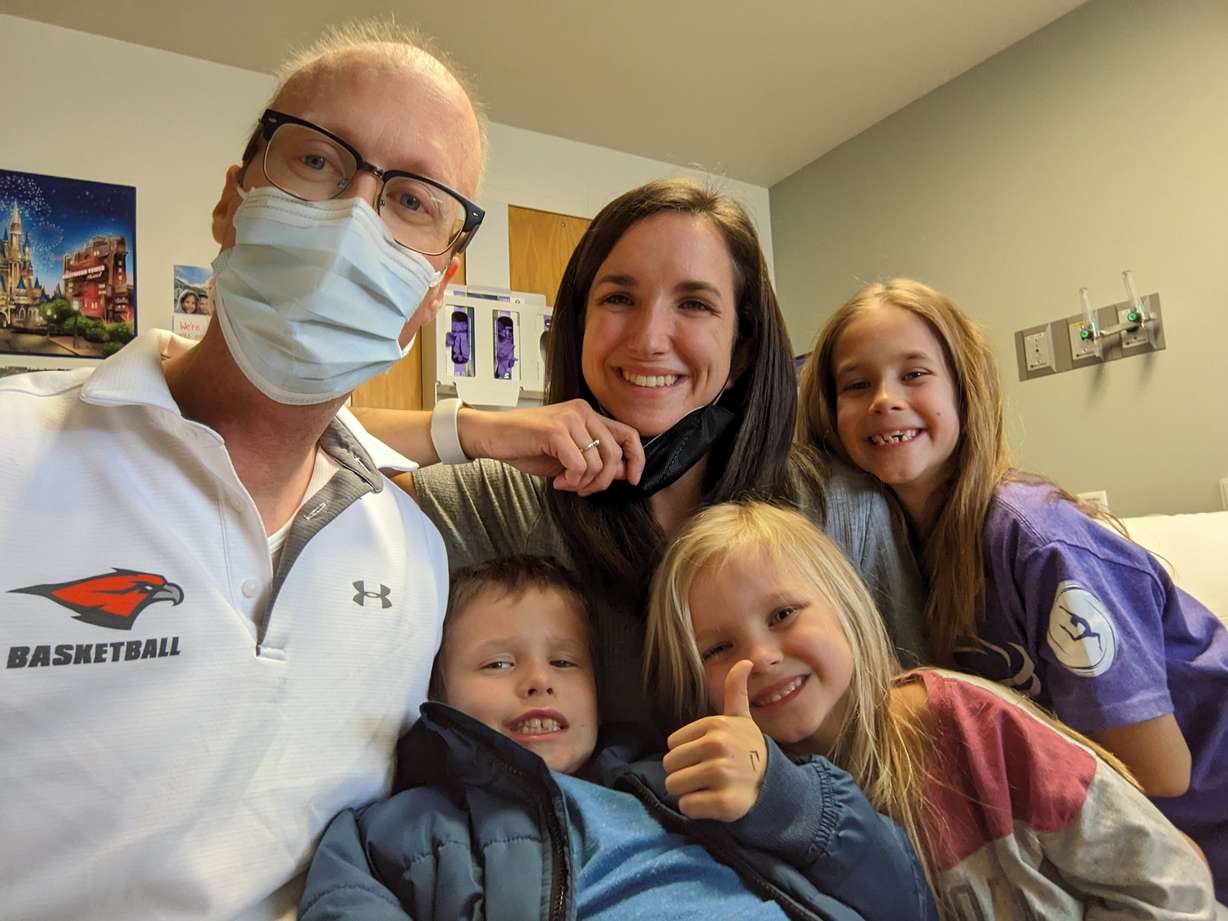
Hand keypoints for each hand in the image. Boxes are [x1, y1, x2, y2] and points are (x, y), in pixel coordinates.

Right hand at [458, 399, 644, 495]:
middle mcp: (582, 412)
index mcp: (588, 414)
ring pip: (597, 463)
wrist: (492, 435)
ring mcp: (569, 419)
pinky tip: (557, 481)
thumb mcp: (568, 454)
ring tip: (565, 483)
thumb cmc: (527, 444)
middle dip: (604, 481)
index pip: (628, 434)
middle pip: (615, 453)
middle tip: (585, 491)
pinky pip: (579, 466)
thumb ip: (595, 458)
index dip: (636, 459)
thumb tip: (625, 472)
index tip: (632, 480)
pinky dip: (571, 481)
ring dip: (583, 483)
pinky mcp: (555, 431)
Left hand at [662, 660, 767, 821]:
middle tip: (707, 775)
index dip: (687, 753)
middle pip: (670, 766)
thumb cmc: (749, 750)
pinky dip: (696, 809)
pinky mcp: (724, 803)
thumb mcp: (741, 719)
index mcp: (716, 726)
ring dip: (688, 791)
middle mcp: (718, 747)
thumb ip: (736, 690)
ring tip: (710, 787)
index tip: (708, 756)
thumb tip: (745, 661)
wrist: (773, 786)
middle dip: (684, 773)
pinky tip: (714, 802)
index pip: (672, 745)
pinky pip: (687, 807)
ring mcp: (722, 775)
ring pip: (674, 786)